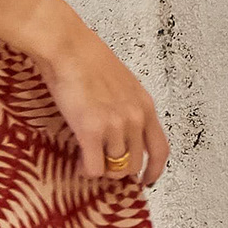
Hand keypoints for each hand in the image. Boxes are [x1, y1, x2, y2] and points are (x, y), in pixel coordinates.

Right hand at [31, 9, 169, 185]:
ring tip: (86, 161)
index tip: (147, 180)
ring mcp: (115, 126)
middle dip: (118, 170)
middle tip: (102, 164)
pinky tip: (79, 163)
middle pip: (134, 164)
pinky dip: (86, 170)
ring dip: (100, 169)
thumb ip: (127, 108)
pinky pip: (93, 167)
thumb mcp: (122, 84)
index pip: (160, 149)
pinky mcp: (91, 131)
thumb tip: (121, 131)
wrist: (67, 47)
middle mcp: (135, 118)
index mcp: (145, 106)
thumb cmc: (88, 58)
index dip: (155, 170)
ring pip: (114, 168)